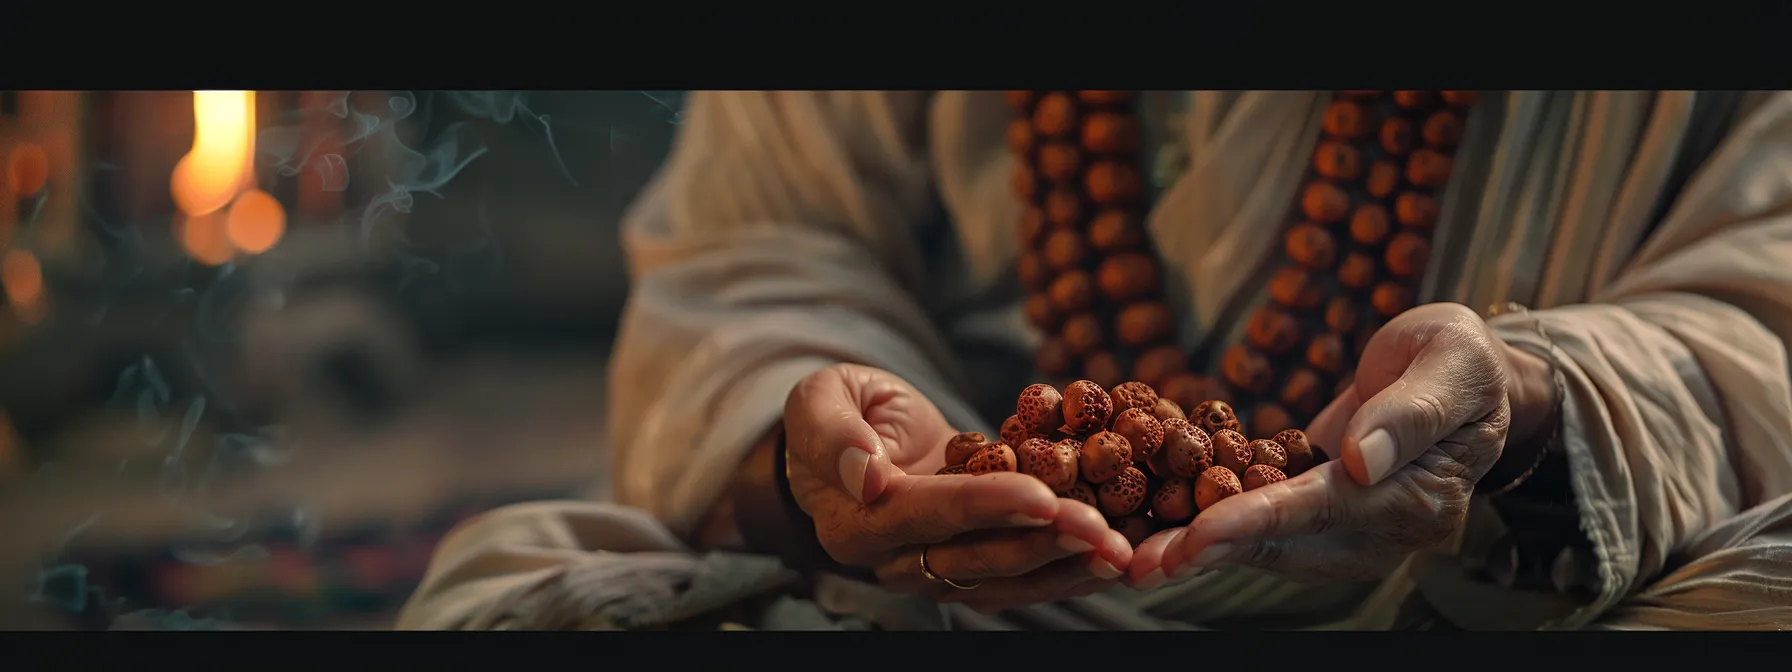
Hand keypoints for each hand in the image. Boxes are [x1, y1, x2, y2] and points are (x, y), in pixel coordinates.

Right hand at [785, 364, 1131, 611]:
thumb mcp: (819, 399)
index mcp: (854, 521)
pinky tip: (1109, 559)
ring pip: (1004, 580)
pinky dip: (1065, 570)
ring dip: (1064, 567)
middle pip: (976, 556)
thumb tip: (867, 474)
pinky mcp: (966, 565)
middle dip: (1043, 542)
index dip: (986, 506)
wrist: (855, 436)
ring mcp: (932, 570)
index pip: (928, 514)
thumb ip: (832, 433)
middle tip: (1103, 530)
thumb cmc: (835, 410)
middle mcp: (893, 560)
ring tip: (1118, 552)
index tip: (1043, 496)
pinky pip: (1018, 577)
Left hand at [1129, 303, 1517, 586]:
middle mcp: (1379, 531)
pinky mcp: (1316, 517)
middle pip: (1282, 543)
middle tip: (1135, 562)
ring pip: (1261, 545)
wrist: (1463, 375)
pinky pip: (1255, 525)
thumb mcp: (1454, 365)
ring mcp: (1347, 532)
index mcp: (1418, 498)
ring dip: (1192, 551)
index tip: (1199, 533)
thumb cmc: (1463, 362)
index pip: (1324, 509)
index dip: (1257, 520)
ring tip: (1126, 555)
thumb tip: (1360, 460)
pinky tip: (1149, 524)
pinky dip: (1202, 527)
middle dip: (1204, 552)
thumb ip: (1410, 412)